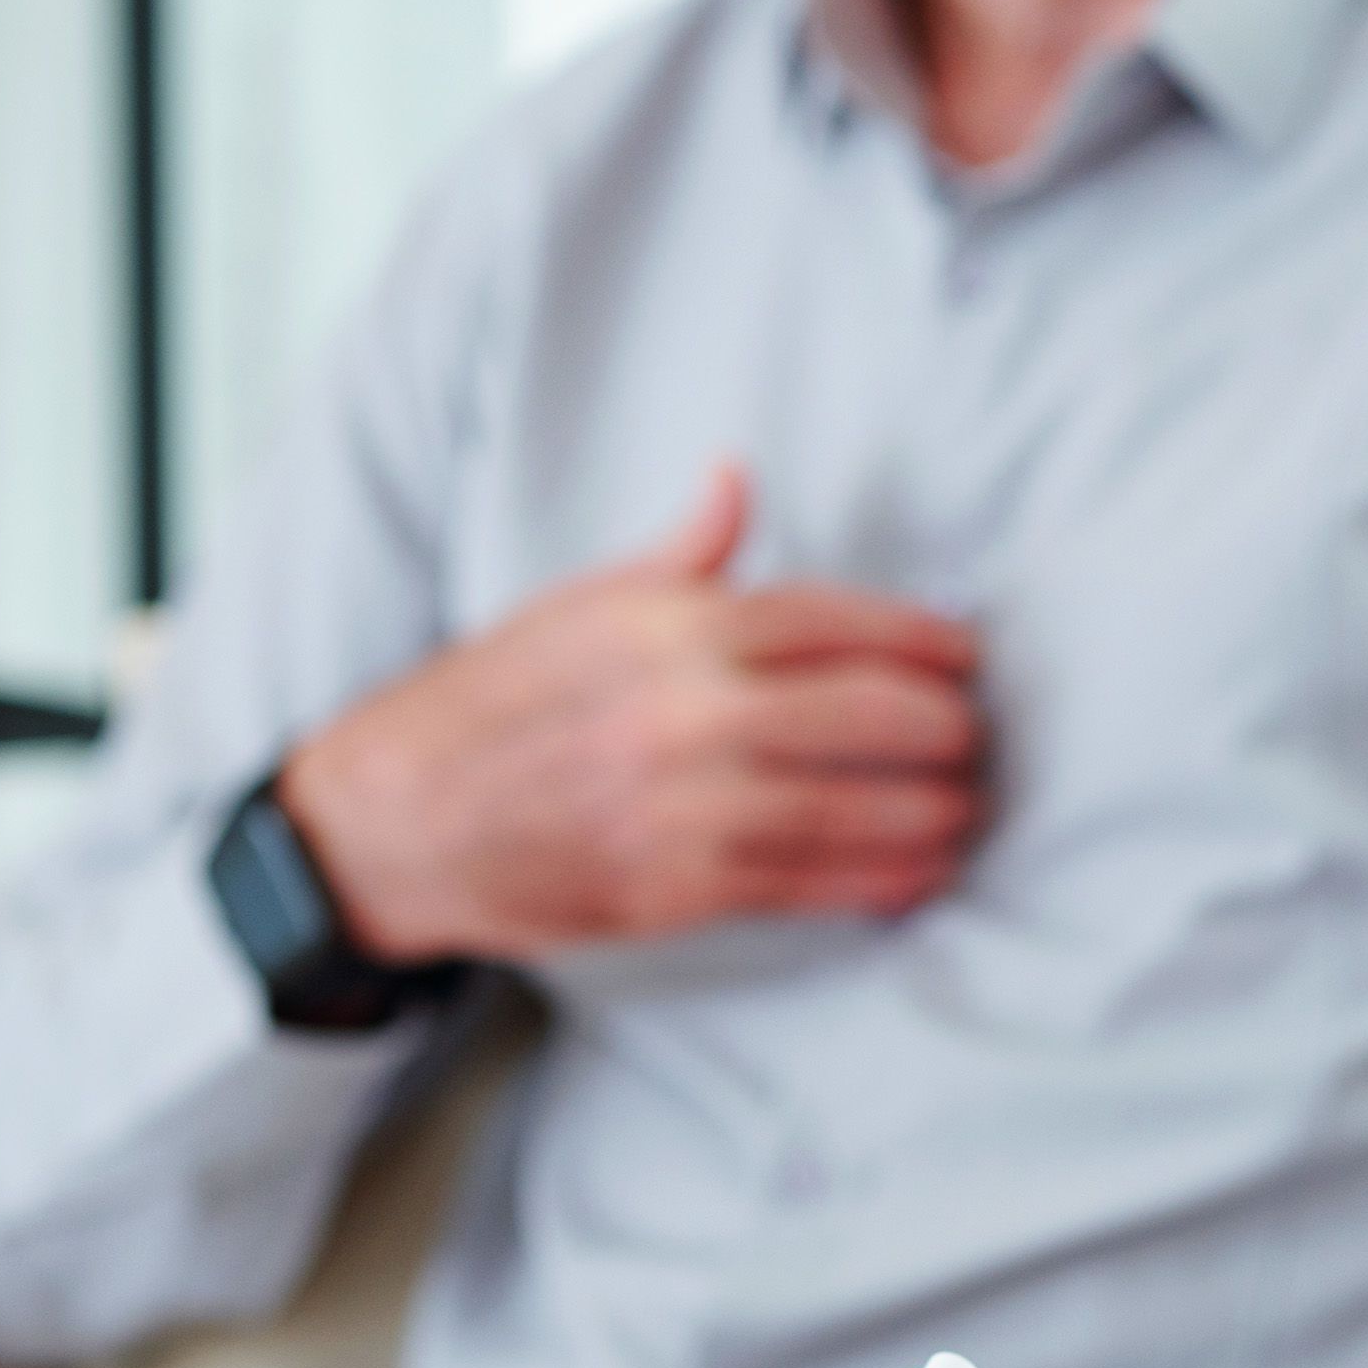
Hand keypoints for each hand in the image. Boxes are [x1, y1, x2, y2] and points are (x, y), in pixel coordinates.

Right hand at [274, 462, 984, 962]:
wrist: (392, 819)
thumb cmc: (486, 707)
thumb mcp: (574, 606)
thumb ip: (678, 555)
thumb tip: (735, 480)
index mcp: (672, 627)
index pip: (836, 621)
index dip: (919, 640)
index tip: (962, 657)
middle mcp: (689, 710)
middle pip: (870, 712)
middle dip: (945, 729)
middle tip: (975, 737)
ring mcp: (686, 804)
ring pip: (855, 805)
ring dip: (931, 812)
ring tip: (965, 809)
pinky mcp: (678, 887)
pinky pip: (810, 882)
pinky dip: (879, 879)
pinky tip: (918, 873)